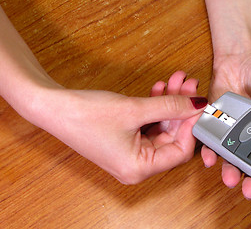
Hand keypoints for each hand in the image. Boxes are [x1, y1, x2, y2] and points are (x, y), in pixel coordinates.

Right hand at [29, 71, 205, 184]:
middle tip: (188, 86)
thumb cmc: (85, 115)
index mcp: (139, 169)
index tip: (198, 104)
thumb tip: (197, 104)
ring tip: (175, 82)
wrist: (52, 107)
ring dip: (169, 104)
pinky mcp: (124, 140)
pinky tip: (159, 89)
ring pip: (162, 128)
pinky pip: (148, 125)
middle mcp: (136, 166)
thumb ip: (170, 106)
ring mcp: (130, 153)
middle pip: (172, 138)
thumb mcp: (134, 109)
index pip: (180, 151)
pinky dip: (155, 107)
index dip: (191, 126)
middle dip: (181, 109)